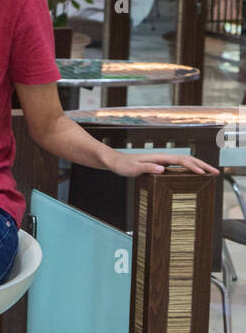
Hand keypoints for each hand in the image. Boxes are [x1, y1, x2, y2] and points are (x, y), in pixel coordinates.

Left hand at [105, 148, 219, 177]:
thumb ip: (147, 168)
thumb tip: (162, 169)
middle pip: (188, 160)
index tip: (203, 174)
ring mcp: (163, 161)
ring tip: (211, 173)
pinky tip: (194, 174)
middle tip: (216, 173)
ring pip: (185, 163)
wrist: (115, 161)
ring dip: (199, 167)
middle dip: (203, 166)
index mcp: (160, 158)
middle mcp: (164, 158)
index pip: (182, 161)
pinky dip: (190, 169)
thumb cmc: (123, 165)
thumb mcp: (134, 168)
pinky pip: (180, 166)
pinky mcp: (160, 165)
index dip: (194, 167)